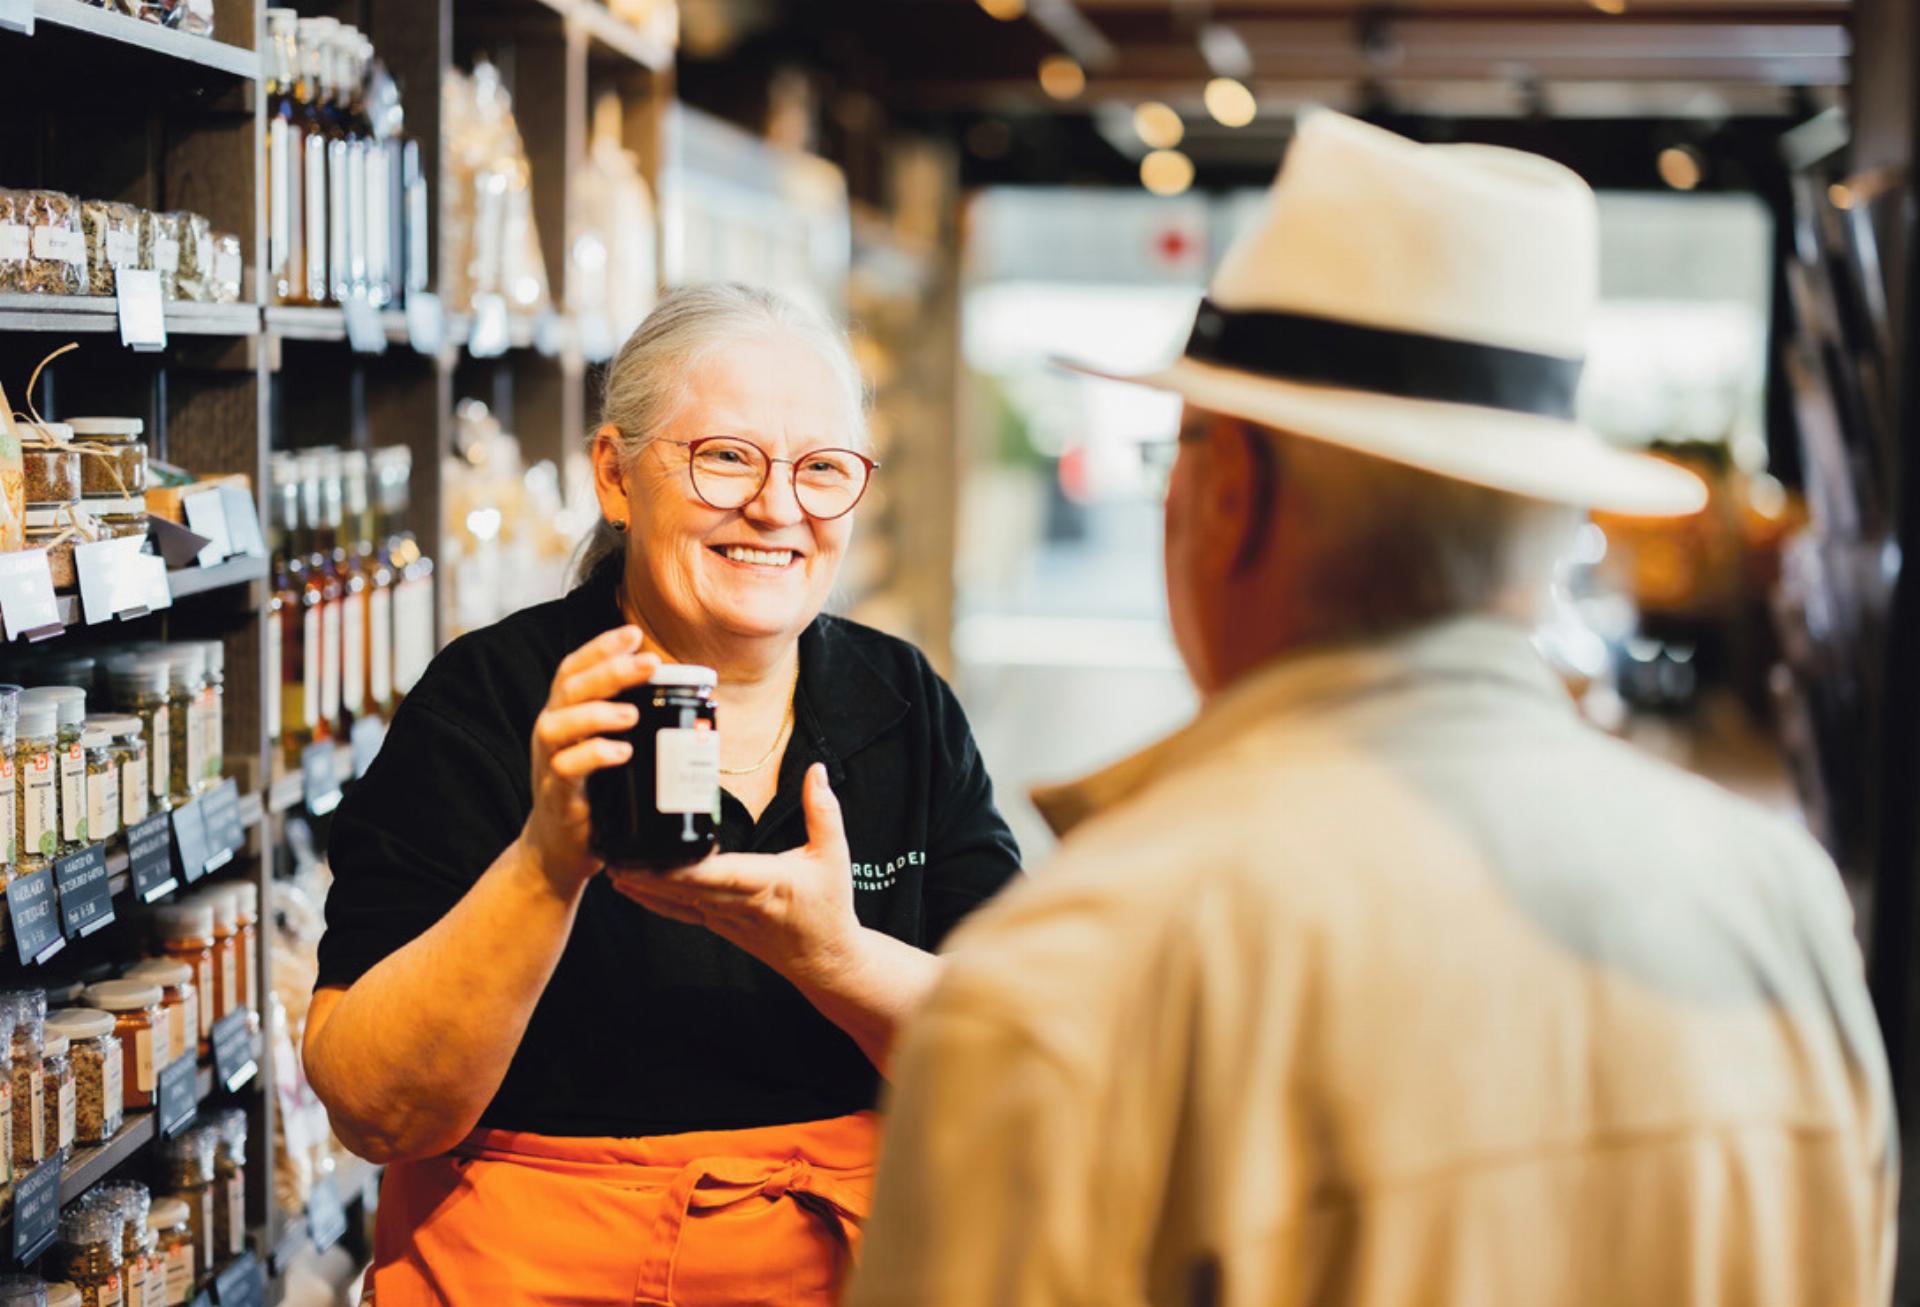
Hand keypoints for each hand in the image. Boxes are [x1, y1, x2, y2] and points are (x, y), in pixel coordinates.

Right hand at [520, 625, 659, 899]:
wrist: (561, 850)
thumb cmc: (594, 792)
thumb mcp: (609, 748)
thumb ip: (630, 721)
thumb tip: (685, 695)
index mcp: (565, 714)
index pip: (574, 669)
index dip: (600, 648)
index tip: (634, 633)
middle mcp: (550, 732)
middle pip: (569, 688)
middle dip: (610, 670)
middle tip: (649, 664)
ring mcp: (548, 764)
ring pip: (559, 725)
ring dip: (598, 713)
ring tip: (633, 712)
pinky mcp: (556, 796)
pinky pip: (565, 770)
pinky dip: (593, 756)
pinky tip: (621, 752)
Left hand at [610, 763, 860, 984]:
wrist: (825, 959)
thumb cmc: (830, 907)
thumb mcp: (834, 855)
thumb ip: (823, 810)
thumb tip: (817, 768)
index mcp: (765, 884)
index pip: (716, 875)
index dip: (681, 869)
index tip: (653, 855)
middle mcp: (738, 903)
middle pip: (683, 887)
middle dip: (647, 872)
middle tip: (614, 853)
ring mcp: (723, 918)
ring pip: (675, 902)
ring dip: (641, 886)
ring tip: (611, 864)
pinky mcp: (717, 924)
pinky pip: (678, 912)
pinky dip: (651, 901)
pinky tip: (627, 888)